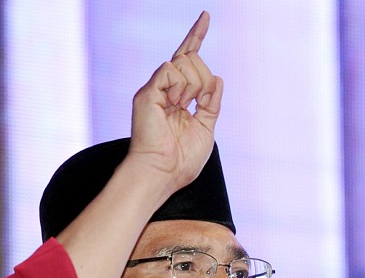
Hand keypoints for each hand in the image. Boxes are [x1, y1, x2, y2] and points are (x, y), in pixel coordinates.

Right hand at [129, 11, 223, 192]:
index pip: (188, 60)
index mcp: (178, 96)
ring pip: (184, 62)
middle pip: (192, 59)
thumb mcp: (206, 127)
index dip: (196, 37)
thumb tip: (217, 77)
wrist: (163, 173)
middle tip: (200, 102)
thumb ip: (212, 103)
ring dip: (195, 85)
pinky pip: (171, 70)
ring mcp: (155, 89)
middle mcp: (164, 89)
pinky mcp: (147, 92)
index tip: (206, 17)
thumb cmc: (182, 160)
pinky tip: (176, 104)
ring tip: (183, 108)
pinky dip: (181, 86)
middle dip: (205, 80)